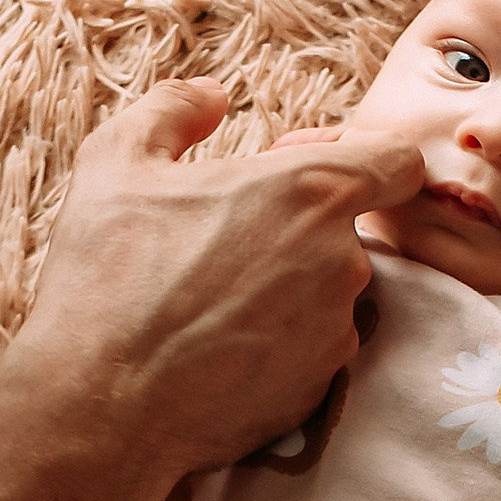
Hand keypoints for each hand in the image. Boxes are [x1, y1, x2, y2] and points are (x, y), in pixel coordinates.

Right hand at [0, 83, 421, 499]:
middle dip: (300, 224)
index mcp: (310, 192)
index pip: (399, 162)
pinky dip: (279, 340)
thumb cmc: (108, 276)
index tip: (305, 169)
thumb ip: (176, 108)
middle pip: (349, 228)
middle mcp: (342, 261)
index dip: (360, 158)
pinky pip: (313, 347)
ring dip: (288, 283)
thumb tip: (213, 95)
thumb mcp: (118, 159)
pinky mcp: (319, 388)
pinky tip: (218, 343)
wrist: (101, 405)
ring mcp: (335, 331)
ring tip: (211, 296)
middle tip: (226, 235)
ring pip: (330, 290)